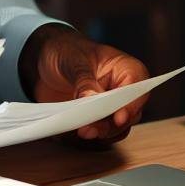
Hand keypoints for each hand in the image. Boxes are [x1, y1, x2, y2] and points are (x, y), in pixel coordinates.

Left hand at [20, 25, 149, 142]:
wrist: (47, 59)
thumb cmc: (68, 51)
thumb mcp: (75, 61)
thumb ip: (85, 81)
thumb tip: (91, 100)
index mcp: (127, 70)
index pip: (137, 90)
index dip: (130, 105)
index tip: (118, 117)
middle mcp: (123, 92)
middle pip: (128, 116)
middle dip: (110, 124)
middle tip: (89, 128)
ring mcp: (110, 108)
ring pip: (116, 129)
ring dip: (99, 133)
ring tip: (80, 130)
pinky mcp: (96, 120)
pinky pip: (98, 135)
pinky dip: (88, 135)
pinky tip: (73, 130)